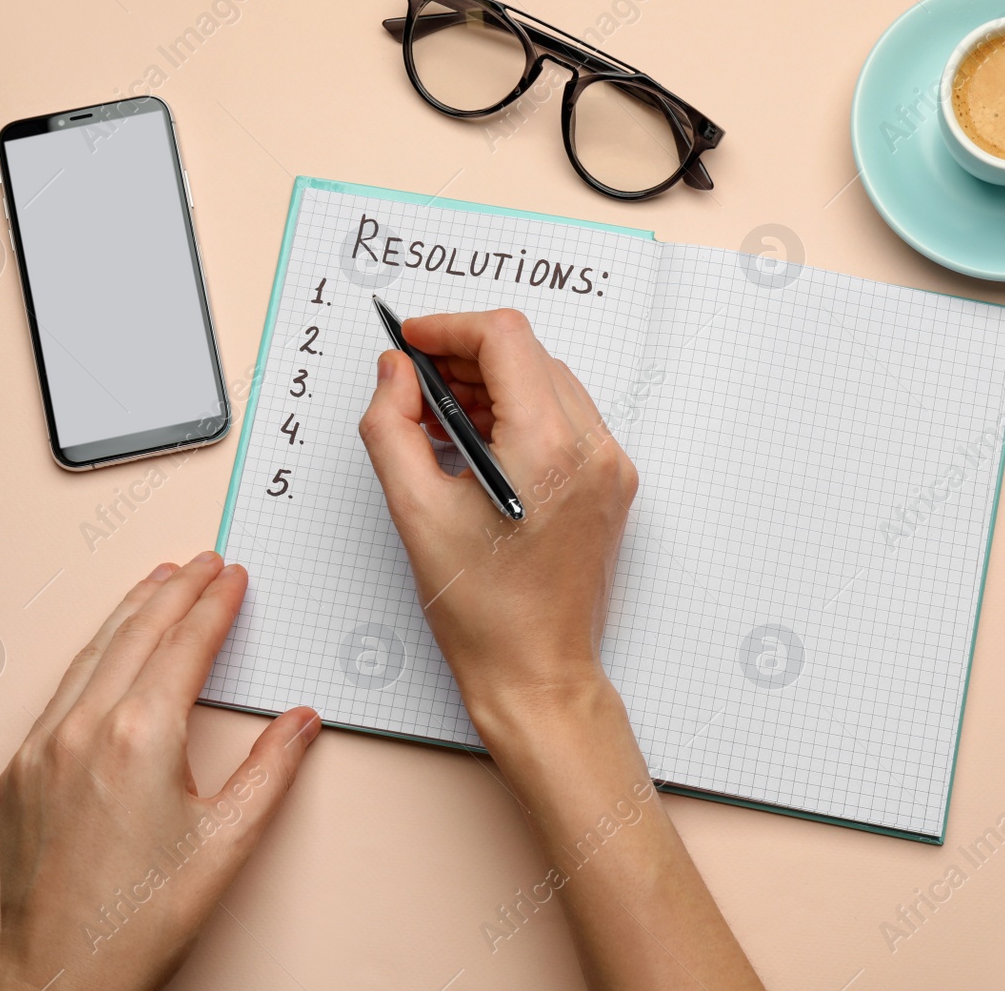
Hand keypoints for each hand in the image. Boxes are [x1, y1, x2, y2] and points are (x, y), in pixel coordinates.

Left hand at [0, 554, 320, 990]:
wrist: (62, 971)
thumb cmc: (141, 917)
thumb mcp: (228, 842)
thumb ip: (272, 769)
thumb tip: (302, 719)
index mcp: (141, 737)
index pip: (185, 644)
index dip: (215, 604)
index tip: (233, 577)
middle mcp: (84, 729)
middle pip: (136, 632)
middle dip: (174, 589)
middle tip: (202, 561)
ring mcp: (42, 746)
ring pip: (91, 653)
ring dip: (130, 611)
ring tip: (158, 582)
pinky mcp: (18, 770)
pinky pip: (60, 691)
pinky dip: (92, 655)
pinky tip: (108, 650)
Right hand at [359, 314, 761, 988]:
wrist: (538, 675)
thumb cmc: (482, 612)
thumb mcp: (414, 511)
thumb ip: (392, 425)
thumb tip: (394, 373)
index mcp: (547, 449)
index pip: (504, 339)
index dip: (448, 328)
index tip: (410, 341)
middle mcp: (592, 449)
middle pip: (529, 356)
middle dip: (466, 357)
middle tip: (414, 382)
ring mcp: (610, 467)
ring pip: (549, 384)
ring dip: (494, 385)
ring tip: (439, 418)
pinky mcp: (612, 486)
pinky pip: (566, 421)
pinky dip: (521, 416)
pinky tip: (478, 443)